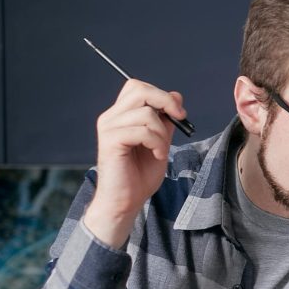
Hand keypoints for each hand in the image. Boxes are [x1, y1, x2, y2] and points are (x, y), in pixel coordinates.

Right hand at [83, 79, 187, 247]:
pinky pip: (142, 131)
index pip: (137, 87)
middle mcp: (111, 117)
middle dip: (165, 102)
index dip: (161, 94)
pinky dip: (157, 143)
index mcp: (121, 115)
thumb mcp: (161, 142)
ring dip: (162, 133)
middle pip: (139, 90)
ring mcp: (108, 128)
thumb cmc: (141, 175)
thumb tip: (176, 96)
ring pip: (146, 113)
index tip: (179, 113)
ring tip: (161, 150)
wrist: (126, 201)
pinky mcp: (110, 141)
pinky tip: (157, 155)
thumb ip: (166, 120)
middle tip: (180, 119)